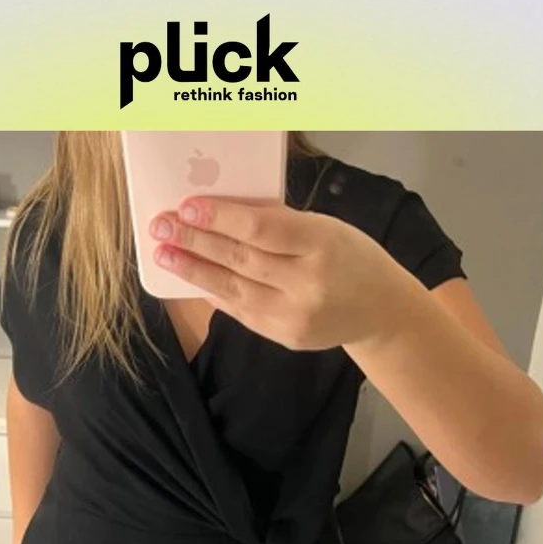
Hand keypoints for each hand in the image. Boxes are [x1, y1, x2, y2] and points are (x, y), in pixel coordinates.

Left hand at [148, 197, 412, 350]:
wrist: (380, 311)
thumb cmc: (351, 258)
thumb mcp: (327, 227)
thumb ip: (281, 223)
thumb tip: (223, 213)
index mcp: (322, 244)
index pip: (262, 228)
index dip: (221, 218)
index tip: (187, 206)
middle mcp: (308, 283)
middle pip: (241, 259)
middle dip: (196, 241)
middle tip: (162, 227)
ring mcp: (296, 315)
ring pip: (234, 289)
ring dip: (194, 271)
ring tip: (165, 254)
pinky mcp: (286, 337)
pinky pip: (241, 312)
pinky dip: (215, 293)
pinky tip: (193, 279)